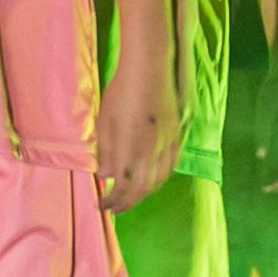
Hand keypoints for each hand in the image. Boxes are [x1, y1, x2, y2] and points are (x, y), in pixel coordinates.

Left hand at [95, 56, 179, 213]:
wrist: (150, 68)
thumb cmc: (121, 91)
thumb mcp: (105, 120)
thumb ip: (105, 150)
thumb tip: (105, 175)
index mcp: (130, 146)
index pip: (122, 184)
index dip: (112, 199)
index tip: (102, 204)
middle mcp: (151, 150)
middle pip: (142, 188)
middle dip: (126, 202)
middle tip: (114, 208)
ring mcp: (166, 144)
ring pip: (158, 180)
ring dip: (143, 194)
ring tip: (130, 197)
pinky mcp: (176, 136)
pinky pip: (170, 167)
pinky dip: (159, 180)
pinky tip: (151, 180)